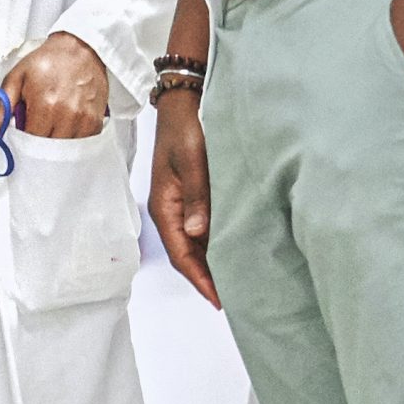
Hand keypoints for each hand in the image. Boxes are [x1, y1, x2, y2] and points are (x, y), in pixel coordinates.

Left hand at [0, 33, 108, 141]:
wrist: (79, 49)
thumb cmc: (48, 62)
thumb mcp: (17, 78)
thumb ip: (1, 108)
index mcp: (45, 104)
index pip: (31, 141)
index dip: (24, 141)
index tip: (23, 132)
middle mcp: (67, 114)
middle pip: (48, 149)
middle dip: (39, 143)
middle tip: (36, 127)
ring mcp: (83, 119)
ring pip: (65, 149)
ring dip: (55, 142)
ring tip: (51, 123)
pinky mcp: (95, 121)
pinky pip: (81, 144)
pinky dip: (71, 139)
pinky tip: (66, 123)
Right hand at [149, 96, 218, 308]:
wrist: (183, 104)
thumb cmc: (186, 128)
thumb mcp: (191, 160)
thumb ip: (196, 196)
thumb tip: (196, 233)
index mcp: (165, 207)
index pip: (181, 254)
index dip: (199, 279)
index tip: (219, 299)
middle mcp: (171, 212)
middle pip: (187, 255)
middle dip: (207, 279)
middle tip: (235, 300)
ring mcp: (182, 206)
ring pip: (196, 245)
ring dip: (212, 263)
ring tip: (238, 282)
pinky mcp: (194, 198)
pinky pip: (203, 230)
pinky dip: (217, 244)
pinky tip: (236, 250)